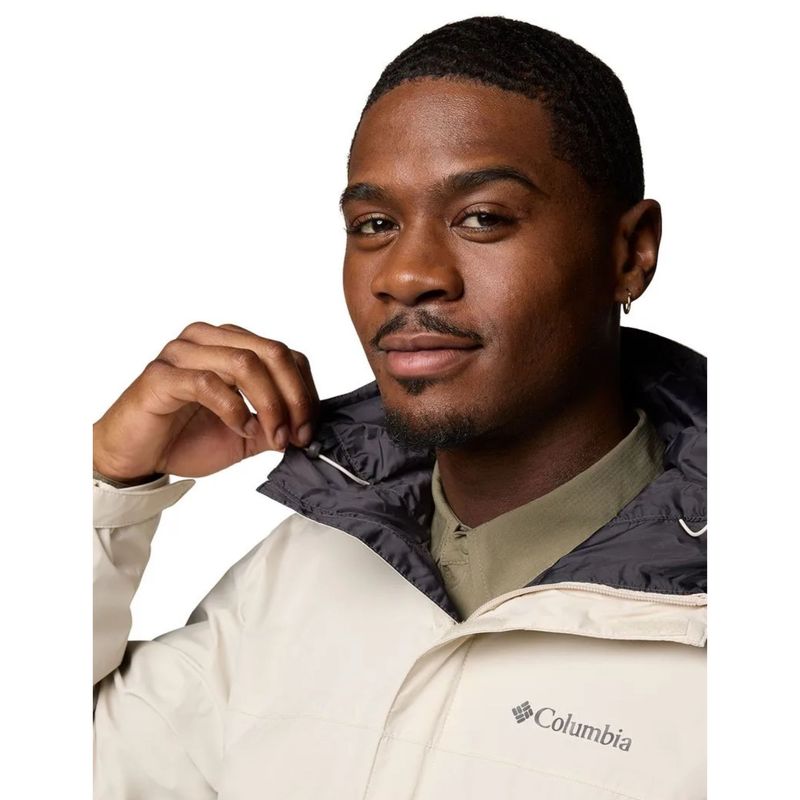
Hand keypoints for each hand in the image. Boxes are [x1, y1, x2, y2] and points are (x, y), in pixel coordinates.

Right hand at [93, 322, 318, 479]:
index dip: (305, 392)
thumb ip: (276, 424)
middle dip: (294, 397)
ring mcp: (182, 354)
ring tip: (271, 436)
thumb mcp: (247, 435)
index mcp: (231, 344)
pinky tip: (240, 429)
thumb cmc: (187, 438)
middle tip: (296, 434)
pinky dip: (234, 409)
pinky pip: (208, 383)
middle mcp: (209, 339)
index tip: (308, 430)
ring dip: (269, 405)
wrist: (137, 457)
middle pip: (272, 352)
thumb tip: (309, 426)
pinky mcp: (161, 376)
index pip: (286, 354)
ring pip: (245, 362)